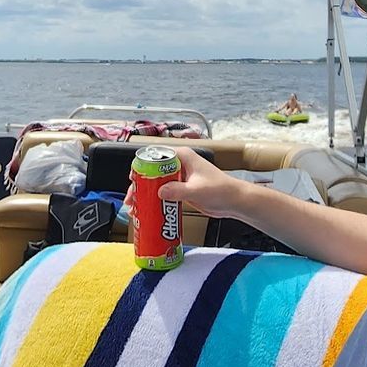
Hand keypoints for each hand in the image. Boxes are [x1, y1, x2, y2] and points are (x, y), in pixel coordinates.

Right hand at [127, 147, 252, 219]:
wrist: (234, 201)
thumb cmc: (221, 190)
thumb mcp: (197, 190)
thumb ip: (178, 190)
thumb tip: (160, 192)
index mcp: (182, 156)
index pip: (155, 156)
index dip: (141, 167)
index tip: (133, 179)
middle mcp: (178, 165)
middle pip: (152, 171)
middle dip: (140, 185)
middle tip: (132, 199)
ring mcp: (179, 178)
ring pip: (155, 183)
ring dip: (145, 194)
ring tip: (135, 206)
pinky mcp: (181, 190)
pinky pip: (163, 193)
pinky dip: (154, 201)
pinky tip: (147, 210)